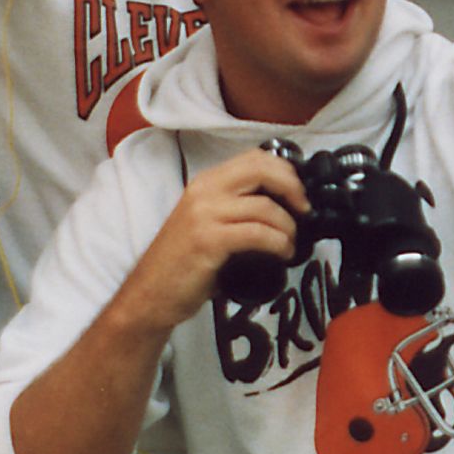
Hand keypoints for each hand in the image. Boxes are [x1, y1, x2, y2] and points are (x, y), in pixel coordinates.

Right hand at [119, 148, 309, 330]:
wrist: (148, 295)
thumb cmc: (182, 263)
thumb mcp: (206, 222)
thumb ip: (235, 208)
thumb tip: (280, 207)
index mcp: (205, 182)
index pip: (253, 158)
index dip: (284, 170)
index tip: (298, 192)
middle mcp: (204, 191)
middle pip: (261, 170)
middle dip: (292, 187)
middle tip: (304, 210)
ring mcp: (204, 214)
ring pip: (264, 206)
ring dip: (288, 226)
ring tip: (291, 243)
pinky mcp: (208, 241)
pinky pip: (257, 233)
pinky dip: (278, 243)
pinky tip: (283, 254)